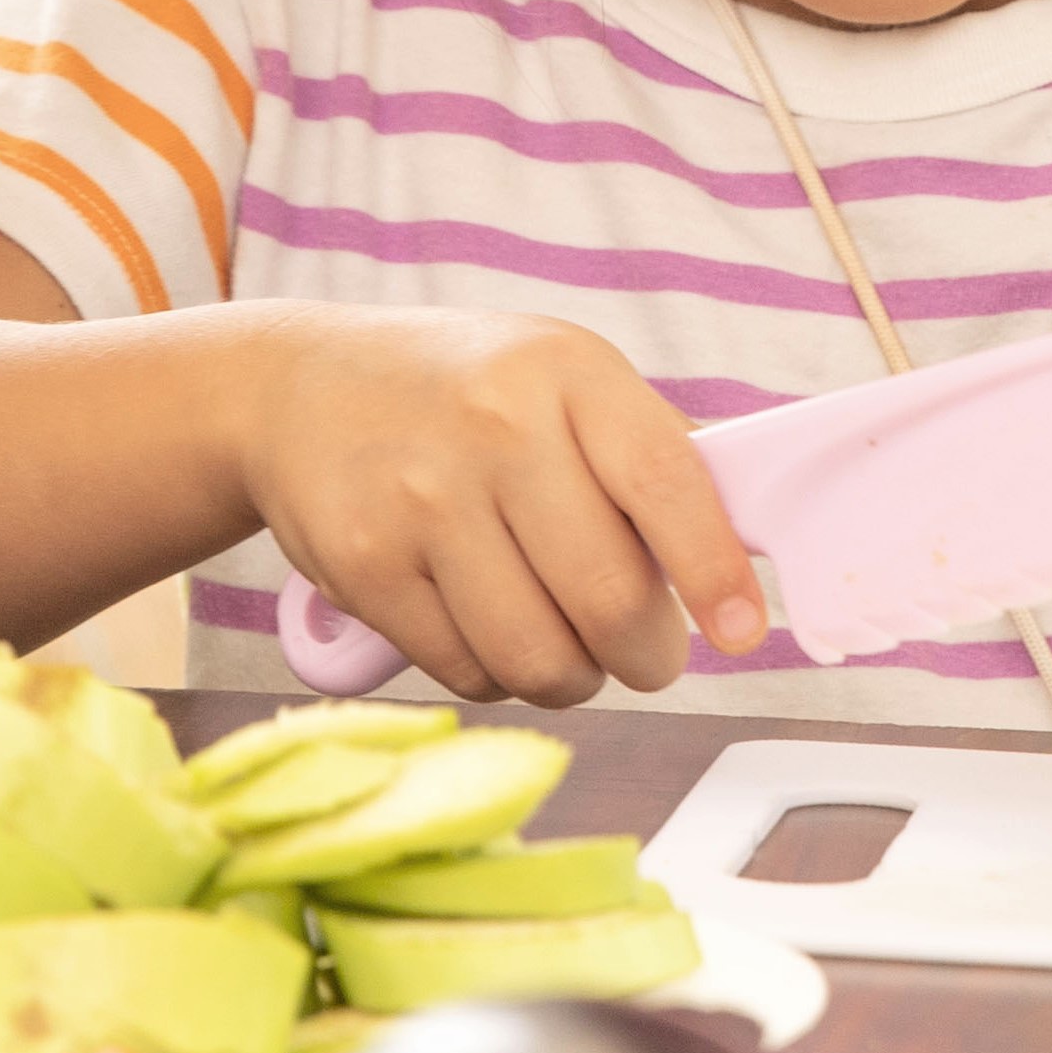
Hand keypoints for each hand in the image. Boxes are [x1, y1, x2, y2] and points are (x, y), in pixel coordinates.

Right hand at [242, 309, 767, 709]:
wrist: (300, 388)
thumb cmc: (465, 393)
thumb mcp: (564, 379)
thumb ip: (652, 452)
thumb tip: (752, 537)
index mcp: (569, 374)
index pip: (666, 483)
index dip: (714, 571)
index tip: (745, 633)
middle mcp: (497, 429)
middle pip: (608, 599)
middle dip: (648, 654)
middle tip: (647, 653)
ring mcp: (424, 500)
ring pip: (539, 657)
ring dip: (573, 678)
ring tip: (569, 646)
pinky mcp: (367, 566)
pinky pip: (468, 672)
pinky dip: (498, 676)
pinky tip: (492, 628)